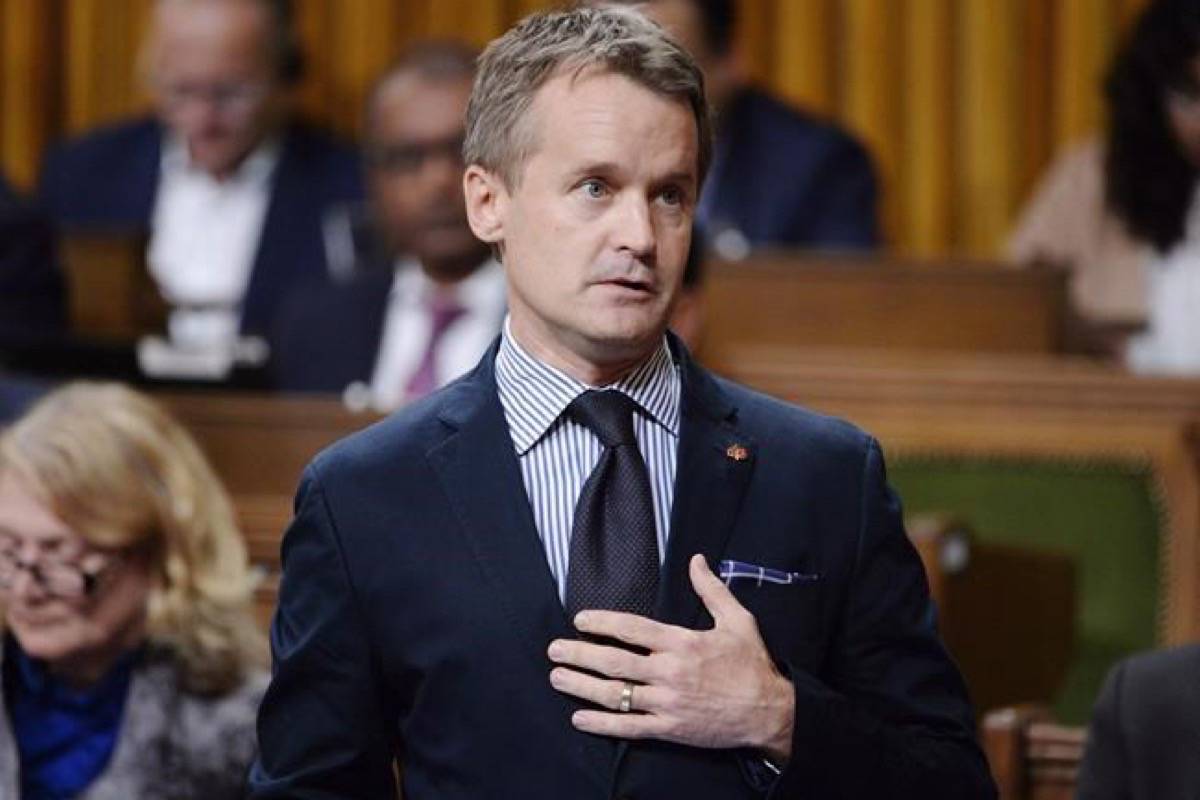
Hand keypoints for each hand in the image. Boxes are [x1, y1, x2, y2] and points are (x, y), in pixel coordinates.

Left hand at [547, 554, 794, 762]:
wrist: (770, 712)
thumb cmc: (753, 665)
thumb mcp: (737, 620)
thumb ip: (712, 590)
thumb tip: (696, 560)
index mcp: (682, 643)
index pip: (632, 628)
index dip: (601, 622)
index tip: (580, 619)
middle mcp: (669, 672)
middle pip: (614, 661)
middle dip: (579, 653)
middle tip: (554, 649)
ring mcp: (667, 702)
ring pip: (615, 694)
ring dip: (581, 685)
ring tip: (557, 677)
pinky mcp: (670, 728)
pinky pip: (629, 727)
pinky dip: (601, 724)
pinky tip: (579, 718)